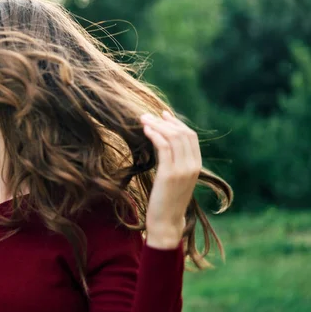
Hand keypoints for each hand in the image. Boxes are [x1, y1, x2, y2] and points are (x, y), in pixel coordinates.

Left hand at [140, 111, 200, 248]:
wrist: (166, 223)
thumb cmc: (166, 202)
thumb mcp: (174, 179)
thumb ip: (174, 163)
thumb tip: (164, 145)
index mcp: (197, 166)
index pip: (190, 136)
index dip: (176, 123)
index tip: (162, 115)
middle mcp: (193, 165)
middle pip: (182, 133)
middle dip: (164, 121)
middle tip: (147, 115)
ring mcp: (183, 170)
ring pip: (173, 137)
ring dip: (156, 125)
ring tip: (142, 120)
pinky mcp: (170, 174)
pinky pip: (163, 146)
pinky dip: (154, 135)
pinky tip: (145, 130)